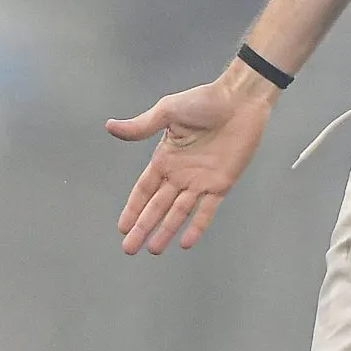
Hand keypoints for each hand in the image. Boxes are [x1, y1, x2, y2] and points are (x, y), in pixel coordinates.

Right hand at [107, 72, 274, 253]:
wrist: (240, 100)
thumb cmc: (204, 101)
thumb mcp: (167, 111)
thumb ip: (142, 126)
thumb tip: (110, 127)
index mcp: (165, 158)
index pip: (144, 189)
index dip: (133, 208)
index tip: (122, 227)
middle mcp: (180, 174)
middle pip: (158, 206)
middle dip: (143, 227)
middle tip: (129, 248)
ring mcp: (200, 181)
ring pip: (179, 213)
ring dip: (166, 231)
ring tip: (154, 249)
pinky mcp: (221, 184)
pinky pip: (207, 210)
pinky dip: (197, 226)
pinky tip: (186, 242)